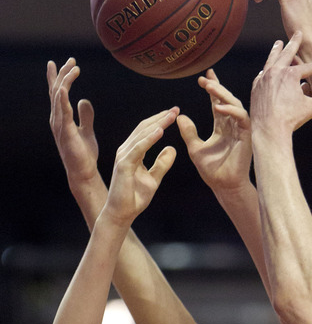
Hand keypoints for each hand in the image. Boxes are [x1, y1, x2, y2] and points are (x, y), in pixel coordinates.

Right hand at [47, 58, 99, 184]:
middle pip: (56, 90)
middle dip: (62, 73)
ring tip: (74, 67)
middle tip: (72, 59)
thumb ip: (85, 115)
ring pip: (58, 97)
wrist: (84, 173)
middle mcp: (57, 119)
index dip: (57, 76)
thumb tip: (83, 100)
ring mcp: (59, 125)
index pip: (57, 93)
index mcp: (61, 118)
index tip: (60, 61)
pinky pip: (62, 112)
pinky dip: (62, 98)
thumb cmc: (84, 154)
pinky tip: (65, 87)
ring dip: (65, 80)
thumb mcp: (87, 130)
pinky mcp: (65, 133)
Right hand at [105, 112, 177, 226]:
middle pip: (144, 128)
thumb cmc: (135, 198)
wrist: (122, 214)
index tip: (175, 113)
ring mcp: (123, 156)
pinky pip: (138, 149)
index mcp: (133, 152)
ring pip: (141, 135)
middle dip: (161, 118)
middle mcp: (126, 150)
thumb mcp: (154, 178)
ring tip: (172, 115)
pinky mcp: (123, 165)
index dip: (161, 121)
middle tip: (176, 109)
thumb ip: (162, 164)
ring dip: (158, 124)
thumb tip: (172, 148)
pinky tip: (161, 131)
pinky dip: (149, 139)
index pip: (147, 131)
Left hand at [177, 68, 251, 195]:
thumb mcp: (195, 148)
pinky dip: (230, 111)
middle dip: (217, 87)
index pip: (217, 102)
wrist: (224, 186)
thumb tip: (179, 116)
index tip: (203, 77)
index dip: (212, 89)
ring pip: (235, 105)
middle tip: (204, 79)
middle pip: (226, 100)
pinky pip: (241, 118)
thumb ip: (189, 132)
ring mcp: (240, 130)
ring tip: (209, 87)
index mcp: (221, 127)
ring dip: (223, 95)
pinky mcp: (246, 136)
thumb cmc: (212, 171)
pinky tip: (218, 107)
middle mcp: (232, 126)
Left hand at [250, 32, 311, 134]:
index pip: (307, 67)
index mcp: (291, 74)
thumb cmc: (291, 119)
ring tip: (279, 43)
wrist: (268, 130)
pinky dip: (266, 70)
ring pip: (271, 61)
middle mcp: (277, 72)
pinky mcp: (256, 87)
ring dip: (276, 51)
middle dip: (294, 43)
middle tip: (298, 33)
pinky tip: (267, 69)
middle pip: (287, 54)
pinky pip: (262, 75)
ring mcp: (264, 79)